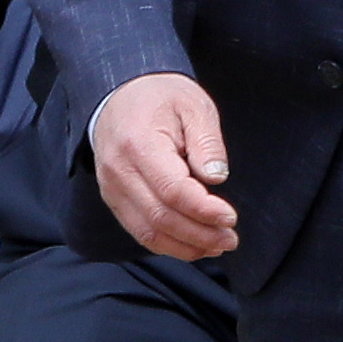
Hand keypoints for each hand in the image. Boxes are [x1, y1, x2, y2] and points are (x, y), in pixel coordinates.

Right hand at [94, 74, 239, 261]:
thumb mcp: (193, 105)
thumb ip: (206, 141)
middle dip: (199, 234)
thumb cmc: (162, 97)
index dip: (203, 210)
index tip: (231, 217)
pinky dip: (167, 244)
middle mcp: (119, 172)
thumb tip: (216, 177)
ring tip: (218, 245)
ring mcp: (112, 188)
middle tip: (231, 239)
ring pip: (147, 231)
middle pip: (160, 217)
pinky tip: (194, 244)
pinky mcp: (114, 198)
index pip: (172, 190)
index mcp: (139, 144)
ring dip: (185, 246)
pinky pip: (139, 230)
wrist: (121, 95)